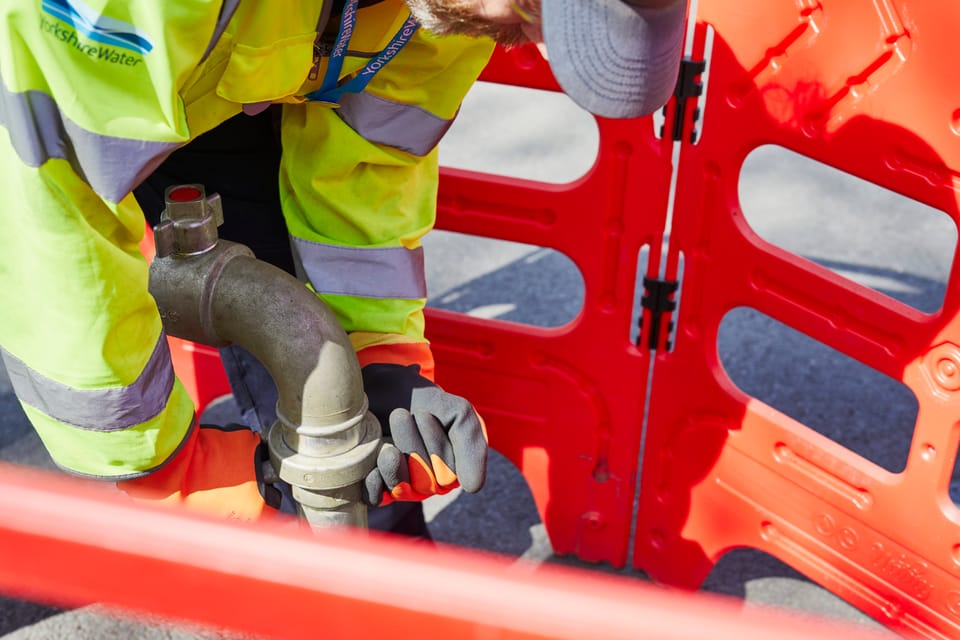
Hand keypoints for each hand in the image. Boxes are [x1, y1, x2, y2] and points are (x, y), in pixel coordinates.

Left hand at [361, 363, 486, 505]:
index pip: (448, 477)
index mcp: (454, 470)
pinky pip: (376, 497)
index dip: (435, 444)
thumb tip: (472, 488)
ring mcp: (403, 488)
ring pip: (401, 489)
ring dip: (392, 455)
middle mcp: (430, 485)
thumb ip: (473, 447)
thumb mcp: (458, 413)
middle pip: (424, 483)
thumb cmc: (423, 401)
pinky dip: (374, 478)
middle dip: (412, 444)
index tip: (425, 414)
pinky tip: (376, 454)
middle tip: (402, 415)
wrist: (384, 388)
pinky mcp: (376, 488)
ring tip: (387, 429)